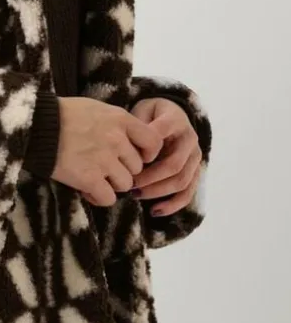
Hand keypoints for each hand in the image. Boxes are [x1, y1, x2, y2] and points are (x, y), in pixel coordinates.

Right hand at [51, 97, 163, 207]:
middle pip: (137, 167)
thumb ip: (115, 122)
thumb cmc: (61, 114)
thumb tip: (127, 138)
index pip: (153, 142)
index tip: (136, 157)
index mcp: (120, 119)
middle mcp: (117, 140)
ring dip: (111, 184)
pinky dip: (98, 197)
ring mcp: (104, 160)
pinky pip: (108, 198)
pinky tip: (86, 189)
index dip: (147, 154)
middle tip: (104, 167)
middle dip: (123, 170)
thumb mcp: (95, 108)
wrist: (36, 126)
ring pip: (125, 184)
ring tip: (94, 177)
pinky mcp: (89, 179)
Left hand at [129, 97, 201, 216]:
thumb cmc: (149, 116)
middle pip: (173, 165)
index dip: (145, 148)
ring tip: (135, 195)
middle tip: (128, 183)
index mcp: (175, 120)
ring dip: (157, 191)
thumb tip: (129, 151)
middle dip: (149, 178)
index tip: (126, 156)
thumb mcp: (140, 111)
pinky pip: (188, 193)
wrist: (170, 115)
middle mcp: (190, 139)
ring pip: (181, 181)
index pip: (161, 134)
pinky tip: (154, 211)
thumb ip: (136, 126)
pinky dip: (172, 205)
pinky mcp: (195, 172)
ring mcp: (195, 157)